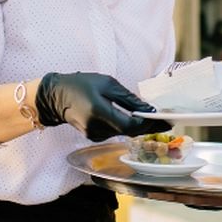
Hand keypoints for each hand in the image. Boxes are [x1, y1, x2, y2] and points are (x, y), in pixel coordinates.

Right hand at [35, 72, 170, 140]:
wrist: (55, 96)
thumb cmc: (81, 84)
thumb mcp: (107, 84)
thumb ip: (128, 99)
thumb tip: (148, 109)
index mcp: (100, 112)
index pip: (130, 125)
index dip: (149, 124)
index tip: (166, 120)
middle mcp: (97, 128)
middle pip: (129, 132)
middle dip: (148, 126)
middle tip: (166, 121)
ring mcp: (94, 135)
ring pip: (123, 133)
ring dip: (137, 125)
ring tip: (151, 117)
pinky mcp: (93, 137)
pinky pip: (115, 132)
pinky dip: (125, 126)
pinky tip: (132, 119)